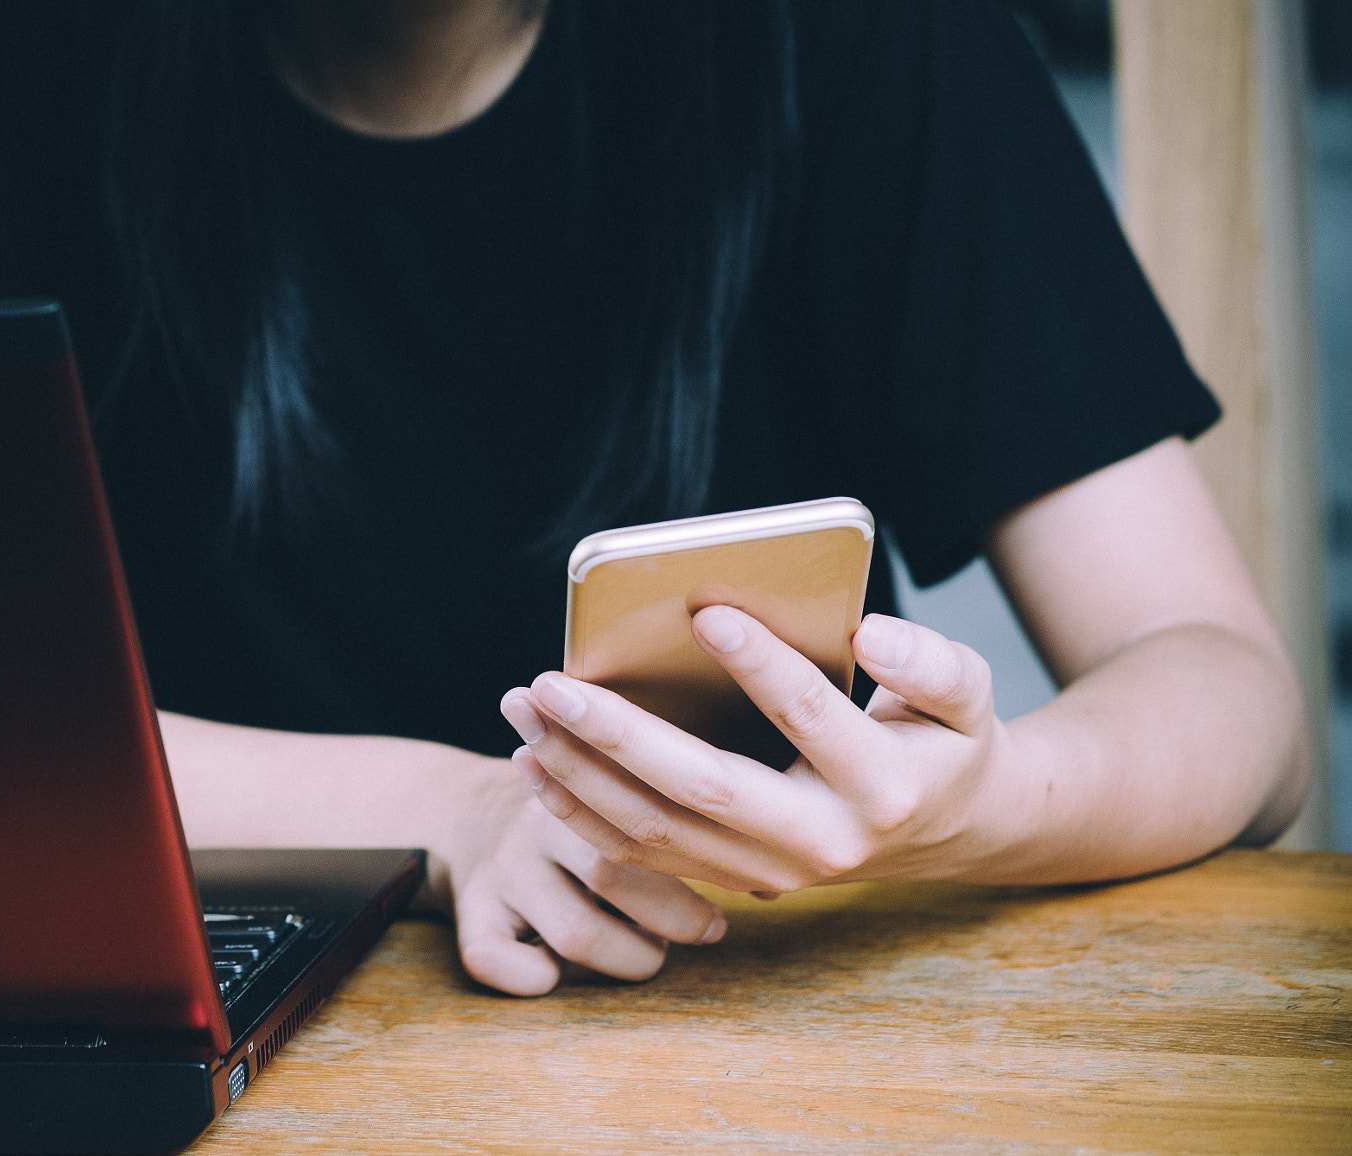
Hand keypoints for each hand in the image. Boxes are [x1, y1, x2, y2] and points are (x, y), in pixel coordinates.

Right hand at [437, 756, 729, 995]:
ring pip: (577, 935)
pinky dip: (534, 978)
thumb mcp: (613, 782)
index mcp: (583, 781)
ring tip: (643, 950)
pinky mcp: (467, 908)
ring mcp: (502, 866)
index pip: (651, 826)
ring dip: (627, 958)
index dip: (700, 878)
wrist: (462, 810)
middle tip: (701, 930)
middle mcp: (538, 822)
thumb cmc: (572, 809)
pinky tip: (556, 969)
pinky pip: (495, 960)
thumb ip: (671, 809)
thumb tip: (775, 872)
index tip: (724, 910)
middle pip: (619, 877)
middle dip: (675, 920)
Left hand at [497, 608, 1008, 899]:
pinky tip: (535, 762)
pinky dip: (580, 811)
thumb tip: (872, 633)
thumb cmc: (943, 741)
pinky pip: (641, 852)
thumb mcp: (967, 694)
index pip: (808, 717)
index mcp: (882, 788)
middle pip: (703, 788)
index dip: (760, 664)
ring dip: (577, 771)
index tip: (705, 609)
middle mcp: (821, 842)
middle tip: (550, 683)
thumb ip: (931, 663)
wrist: (946, 832)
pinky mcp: (731, 877)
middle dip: (617, 734)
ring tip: (524, 709)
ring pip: (656, 828)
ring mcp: (770, 870)